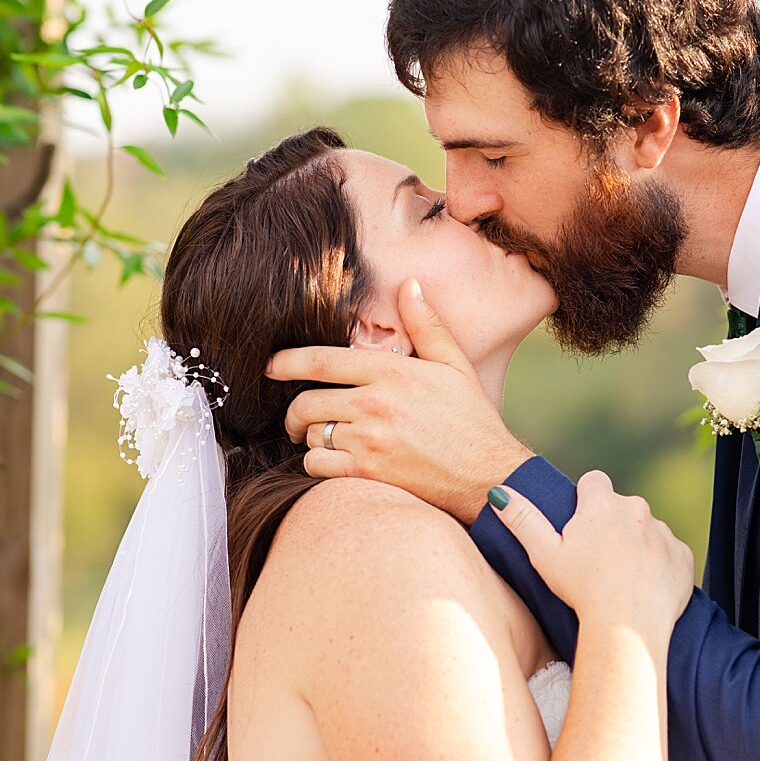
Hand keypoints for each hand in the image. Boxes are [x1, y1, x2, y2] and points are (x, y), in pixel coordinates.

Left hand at [268, 278, 533, 523]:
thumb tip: (410, 285)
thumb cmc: (472, 421)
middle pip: (306, 401)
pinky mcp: (368, 474)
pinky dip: (317, 464)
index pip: (321, 360)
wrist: (488, 475)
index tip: (270, 366)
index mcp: (392, 372)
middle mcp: (375, 403)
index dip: (286, 362)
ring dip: (310, 438)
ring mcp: (369, 440)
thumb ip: (426, 325)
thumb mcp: (454, 366)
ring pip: (311, 435)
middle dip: (293, 411)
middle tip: (297, 417)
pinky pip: (317, 465)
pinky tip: (332, 463)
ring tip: (323, 440)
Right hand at [489, 470, 693, 641]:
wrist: (627, 627)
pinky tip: (644, 587)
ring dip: (636, 545)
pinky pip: (669, 553)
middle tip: (597, 560)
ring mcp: (663, 532)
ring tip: (620, 578)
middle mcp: (637, 509)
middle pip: (621, 507)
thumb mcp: (543, 555)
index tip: (581, 525)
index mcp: (602, 503)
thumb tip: (498, 492)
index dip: (586, 499)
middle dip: (612, 525)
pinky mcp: (682, 556)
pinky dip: (659, 566)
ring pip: (647, 531)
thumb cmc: (581, 589)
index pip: (593, 481)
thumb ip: (522, 520)